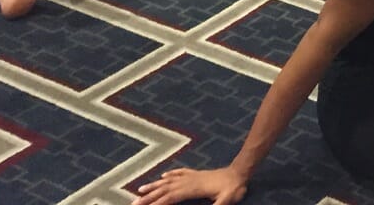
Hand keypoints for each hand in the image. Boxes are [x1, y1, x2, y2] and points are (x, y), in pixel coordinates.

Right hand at [133, 166, 247, 204]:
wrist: (240, 171)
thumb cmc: (234, 188)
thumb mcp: (226, 200)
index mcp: (192, 189)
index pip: (170, 198)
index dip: (156, 203)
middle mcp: (188, 181)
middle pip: (164, 189)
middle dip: (148, 197)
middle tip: (133, 203)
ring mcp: (192, 176)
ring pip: (168, 181)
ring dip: (154, 186)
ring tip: (140, 190)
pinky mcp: (197, 174)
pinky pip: (179, 173)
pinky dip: (169, 175)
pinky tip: (163, 176)